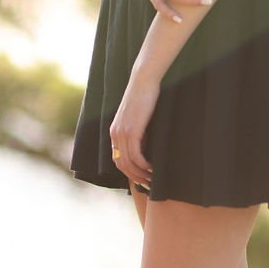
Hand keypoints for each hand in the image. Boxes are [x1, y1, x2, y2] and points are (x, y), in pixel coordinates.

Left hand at [110, 69, 159, 191]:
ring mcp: (122, 133)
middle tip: (148, 184)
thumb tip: (146, 149)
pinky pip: (136, 155)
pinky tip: (153, 168)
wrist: (143, 82)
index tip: (141, 178)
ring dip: (141, 174)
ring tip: (153, 179)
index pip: (118, 160)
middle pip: (122, 165)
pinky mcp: (132, 131)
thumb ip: (138, 133)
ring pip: (129, 163)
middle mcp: (115, 135)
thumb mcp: (138, 119)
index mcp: (114, 133)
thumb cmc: (144, 98)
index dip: (129, 172)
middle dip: (135, 178)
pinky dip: (144, 165)